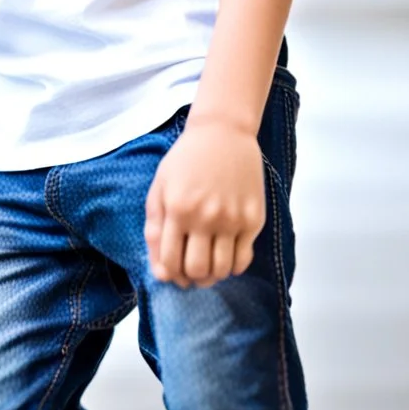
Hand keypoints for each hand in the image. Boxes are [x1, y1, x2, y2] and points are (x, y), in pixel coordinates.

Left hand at [144, 117, 264, 288]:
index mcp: (177, 209)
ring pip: (222, 270)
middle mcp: (205, 216)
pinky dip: (233, 266)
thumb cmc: (186, 160)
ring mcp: (232, 218)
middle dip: (190, 278)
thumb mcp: (160, 188)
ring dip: (212, 275)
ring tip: (208, 264)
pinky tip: (226, 253)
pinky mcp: (254, 218)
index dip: (170, 275)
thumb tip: (160, 272)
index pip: (170, 264)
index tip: (173, 270)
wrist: (223, 132)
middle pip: (197, 271)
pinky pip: (244, 260)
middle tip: (191, 270)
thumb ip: (155, 229)